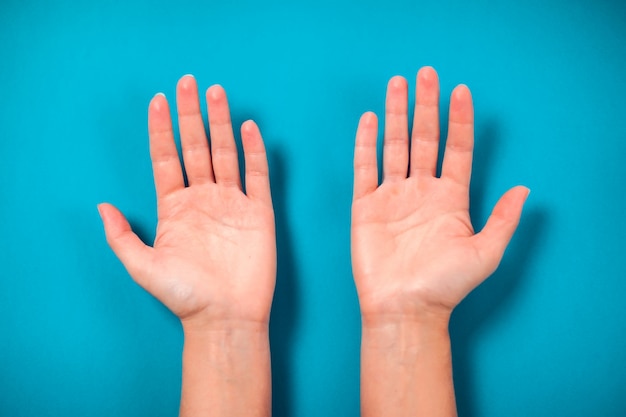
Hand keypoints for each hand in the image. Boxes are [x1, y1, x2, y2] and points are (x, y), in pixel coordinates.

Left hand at [99, 75, 275, 327]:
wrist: (225, 316)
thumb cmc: (184, 295)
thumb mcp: (142, 266)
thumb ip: (121, 235)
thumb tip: (102, 205)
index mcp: (175, 207)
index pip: (166, 158)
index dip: (161, 129)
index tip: (158, 100)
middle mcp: (203, 199)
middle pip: (195, 147)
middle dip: (191, 114)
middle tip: (188, 82)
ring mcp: (232, 203)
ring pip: (225, 154)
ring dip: (221, 123)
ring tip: (216, 92)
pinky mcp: (259, 212)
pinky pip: (258, 175)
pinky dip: (255, 151)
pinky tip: (249, 128)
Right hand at [351, 67, 527, 321]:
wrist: (405, 307)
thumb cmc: (445, 285)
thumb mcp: (486, 253)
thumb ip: (502, 219)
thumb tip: (525, 188)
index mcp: (450, 199)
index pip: (456, 150)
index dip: (460, 120)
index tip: (461, 91)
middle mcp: (422, 191)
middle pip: (424, 138)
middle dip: (426, 106)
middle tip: (426, 73)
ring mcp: (393, 197)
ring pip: (394, 146)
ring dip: (395, 115)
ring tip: (397, 85)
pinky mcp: (365, 206)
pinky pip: (364, 168)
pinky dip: (365, 144)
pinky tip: (368, 120)